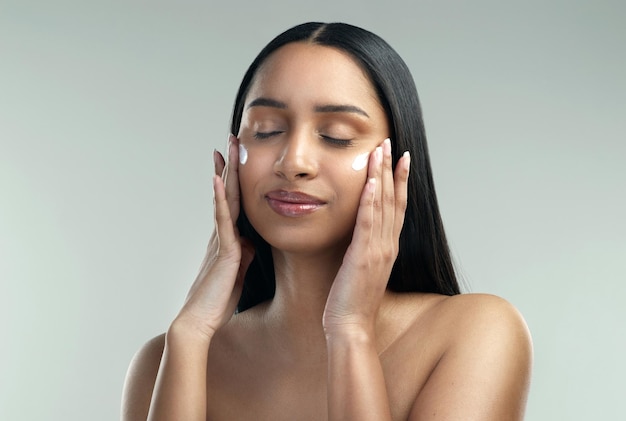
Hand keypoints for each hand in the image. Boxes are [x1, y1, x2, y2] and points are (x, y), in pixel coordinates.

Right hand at [174, 134, 254, 339]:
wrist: (200, 321)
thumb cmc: (217, 300)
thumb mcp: (239, 272)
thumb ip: (245, 254)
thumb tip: (252, 242)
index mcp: (227, 239)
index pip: (231, 202)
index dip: (230, 180)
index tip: (230, 158)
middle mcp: (222, 234)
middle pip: (226, 193)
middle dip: (228, 166)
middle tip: (229, 140)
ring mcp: (220, 240)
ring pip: (224, 200)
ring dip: (225, 173)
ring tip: (225, 148)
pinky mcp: (223, 250)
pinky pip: (222, 220)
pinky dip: (219, 199)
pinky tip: (218, 180)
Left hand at [323, 138, 409, 335]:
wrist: (350, 325)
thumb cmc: (352, 300)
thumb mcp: (362, 268)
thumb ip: (364, 248)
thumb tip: (359, 234)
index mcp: (387, 246)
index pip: (397, 207)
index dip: (400, 181)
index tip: (401, 159)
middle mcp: (387, 244)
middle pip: (393, 200)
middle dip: (391, 169)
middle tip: (390, 144)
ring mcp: (378, 250)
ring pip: (382, 205)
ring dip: (381, 176)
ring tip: (380, 151)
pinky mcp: (362, 256)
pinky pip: (367, 223)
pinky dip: (369, 201)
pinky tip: (369, 182)